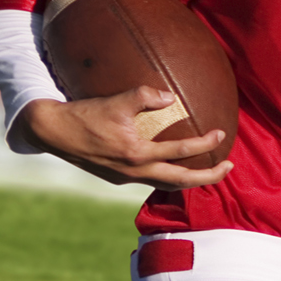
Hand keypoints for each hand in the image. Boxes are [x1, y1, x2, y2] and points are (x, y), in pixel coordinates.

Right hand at [21, 89, 233, 186]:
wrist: (51, 131)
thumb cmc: (84, 114)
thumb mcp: (115, 100)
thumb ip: (145, 96)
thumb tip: (171, 97)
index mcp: (137, 153)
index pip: (182, 151)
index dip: (206, 144)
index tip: (221, 135)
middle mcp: (134, 171)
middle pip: (181, 181)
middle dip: (209, 176)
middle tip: (229, 167)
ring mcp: (125, 178)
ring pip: (166, 184)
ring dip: (189, 180)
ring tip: (207, 171)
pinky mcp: (116, 178)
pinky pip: (150, 180)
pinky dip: (167, 176)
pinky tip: (173, 166)